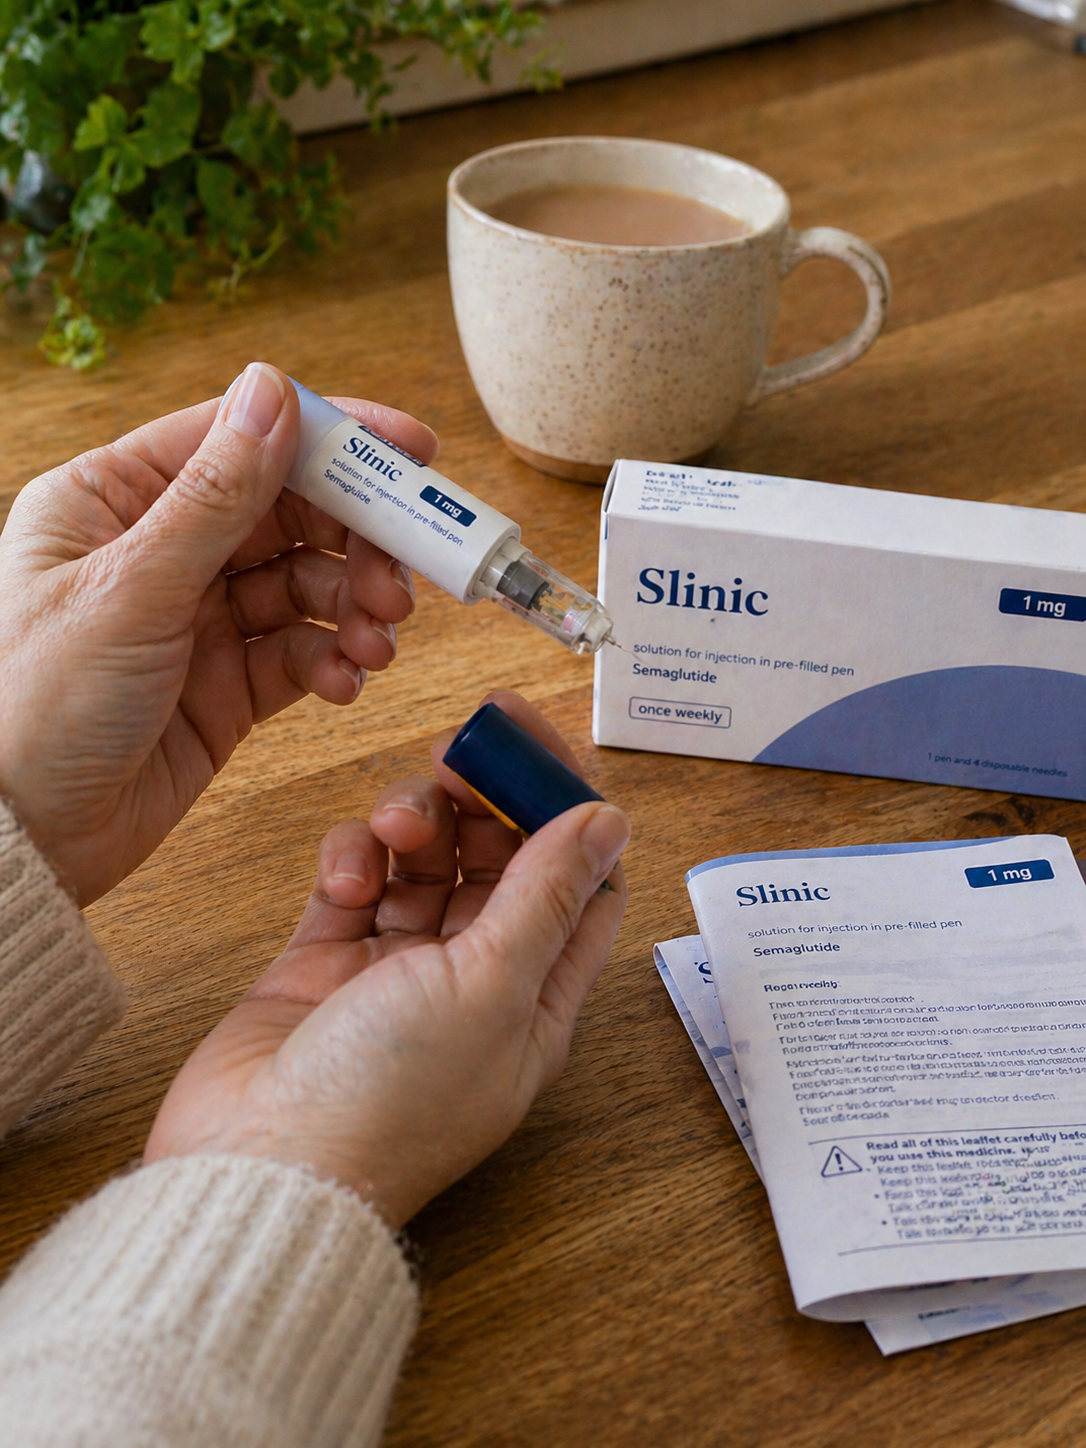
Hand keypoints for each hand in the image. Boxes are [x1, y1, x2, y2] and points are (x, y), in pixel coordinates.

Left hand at [0, 363, 436, 904]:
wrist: (19, 840)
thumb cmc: (32, 704)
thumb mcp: (131, 590)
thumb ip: (215, 497)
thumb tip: (274, 392)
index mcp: (116, 498)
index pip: (242, 439)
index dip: (333, 440)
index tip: (413, 452)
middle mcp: (162, 549)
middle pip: (290, 513)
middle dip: (357, 540)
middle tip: (404, 575)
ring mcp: (197, 618)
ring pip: (307, 585)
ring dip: (354, 608)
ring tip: (376, 642)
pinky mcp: (226, 683)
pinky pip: (301, 652)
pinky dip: (334, 662)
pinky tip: (346, 682)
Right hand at [144, 693, 629, 1229]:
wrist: (259, 1167)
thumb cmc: (390, 1100)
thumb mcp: (492, 984)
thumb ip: (548, 894)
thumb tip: (609, 821)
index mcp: (535, 995)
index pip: (576, 879)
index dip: (565, 803)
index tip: (532, 739)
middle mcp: (473, 979)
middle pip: (497, 859)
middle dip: (481, 800)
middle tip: (454, 753)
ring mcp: (396, 968)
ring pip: (423, 859)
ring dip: (414, 821)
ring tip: (395, 824)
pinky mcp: (325, 960)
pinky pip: (355, 879)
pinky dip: (352, 857)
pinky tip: (347, 873)